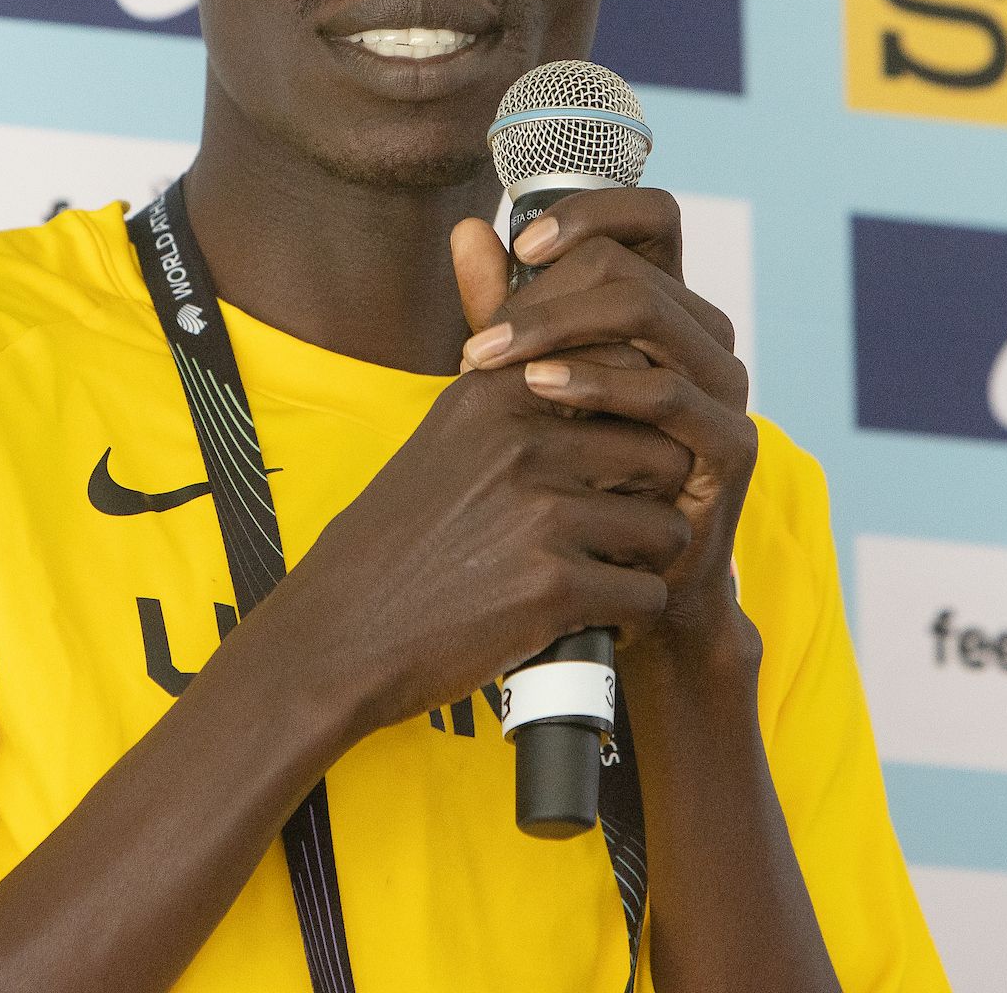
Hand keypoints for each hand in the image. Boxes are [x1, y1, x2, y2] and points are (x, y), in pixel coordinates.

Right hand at [247, 364, 692, 741]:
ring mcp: (540, 514)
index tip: (624, 460)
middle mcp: (522, 443)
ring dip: (647, 563)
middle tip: (622, 532)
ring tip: (607, 577)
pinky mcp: (554, 587)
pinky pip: (647, 596)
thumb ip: (517, 402)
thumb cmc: (398, 541)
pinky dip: (628, 619)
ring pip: (665, 529)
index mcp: (495, 396)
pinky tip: (594, 621)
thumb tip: (610, 376)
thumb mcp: (447, 439)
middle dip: (654, 499)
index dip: (642, 422)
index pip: (625, 374)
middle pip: (663, 454)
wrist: (341, 632)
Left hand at [449, 189, 759, 659]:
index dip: (593, 212)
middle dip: (546, 295)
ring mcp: (726, 388)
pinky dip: (598, 382)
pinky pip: (668, 391)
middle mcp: (706, 337)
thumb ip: (502, 309)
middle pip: (634, 269)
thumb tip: (468, 229)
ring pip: (648, 315)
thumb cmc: (568, 478)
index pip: (653, 218)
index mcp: (667, 310)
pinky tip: (538, 390)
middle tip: (479, 336)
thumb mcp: (524, 383)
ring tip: (486, 360)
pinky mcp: (732, 444)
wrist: (613, 586)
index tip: (523, 245)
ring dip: (558, 331)